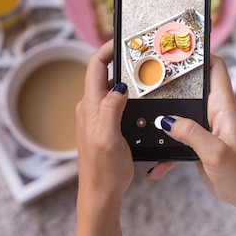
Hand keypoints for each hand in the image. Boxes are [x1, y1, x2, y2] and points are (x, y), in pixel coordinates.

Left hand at [76, 40, 133, 205]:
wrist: (100, 194)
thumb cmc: (104, 171)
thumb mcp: (109, 138)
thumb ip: (111, 109)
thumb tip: (118, 86)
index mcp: (90, 106)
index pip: (95, 66)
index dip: (108, 49)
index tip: (124, 40)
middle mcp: (90, 107)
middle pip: (103, 73)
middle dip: (121, 61)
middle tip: (141, 57)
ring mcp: (96, 116)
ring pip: (110, 88)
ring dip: (125, 79)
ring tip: (145, 75)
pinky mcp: (103, 126)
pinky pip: (114, 102)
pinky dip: (127, 95)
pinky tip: (141, 100)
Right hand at [149, 55, 235, 212]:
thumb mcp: (215, 153)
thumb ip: (191, 133)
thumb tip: (165, 120)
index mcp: (223, 107)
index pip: (216, 68)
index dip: (200, 54)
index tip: (177, 49)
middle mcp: (214, 112)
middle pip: (191, 86)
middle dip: (170, 82)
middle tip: (147, 78)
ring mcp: (205, 127)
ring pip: (180, 112)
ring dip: (163, 117)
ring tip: (142, 117)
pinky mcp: (198, 142)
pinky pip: (178, 138)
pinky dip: (166, 149)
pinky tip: (155, 165)